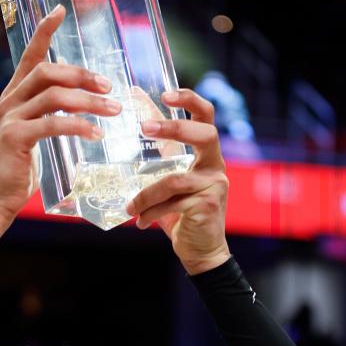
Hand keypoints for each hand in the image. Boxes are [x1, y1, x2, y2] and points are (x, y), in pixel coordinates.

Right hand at [0, 5, 120, 229]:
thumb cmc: (18, 169)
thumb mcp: (33, 134)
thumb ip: (48, 115)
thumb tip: (78, 103)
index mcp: (14, 95)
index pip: (30, 54)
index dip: (44, 31)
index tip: (59, 10)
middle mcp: (10, 100)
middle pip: (49, 71)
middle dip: (82, 75)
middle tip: (110, 86)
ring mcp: (10, 117)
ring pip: (55, 96)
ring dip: (88, 101)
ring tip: (113, 110)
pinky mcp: (15, 137)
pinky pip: (53, 124)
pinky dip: (78, 126)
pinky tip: (96, 134)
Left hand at [125, 89, 230, 274]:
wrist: (200, 252)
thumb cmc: (181, 213)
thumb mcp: (168, 179)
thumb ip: (159, 155)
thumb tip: (136, 124)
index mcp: (207, 154)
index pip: (206, 116)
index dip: (190, 100)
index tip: (165, 93)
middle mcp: (216, 165)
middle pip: (205, 134)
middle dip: (174, 128)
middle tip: (143, 127)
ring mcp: (214, 185)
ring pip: (174, 179)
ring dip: (146, 194)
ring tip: (130, 207)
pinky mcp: (207, 206)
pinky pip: (171, 203)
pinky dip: (151, 212)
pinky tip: (141, 222)